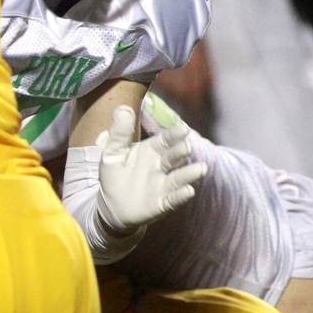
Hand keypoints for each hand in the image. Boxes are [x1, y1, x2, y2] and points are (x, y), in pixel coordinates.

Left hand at [95, 104, 206, 230]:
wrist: (111, 204)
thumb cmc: (115, 174)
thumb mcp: (113, 151)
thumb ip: (119, 132)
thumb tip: (123, 107)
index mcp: (151, 150)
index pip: (165, 140)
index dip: (174, 134)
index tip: (182, 128)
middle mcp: (161, 166)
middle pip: (173, 157)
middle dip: (180, 151)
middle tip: (187, 146)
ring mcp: (163, 185)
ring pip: (179, 177)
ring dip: (189, 173)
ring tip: (201, 168)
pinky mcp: (161, 203)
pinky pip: (173, 199)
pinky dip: (181, 196)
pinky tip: (189, 191)